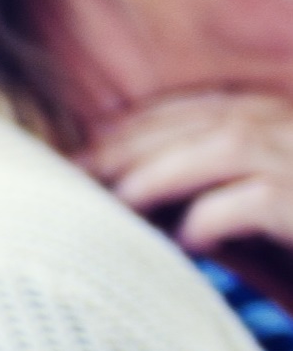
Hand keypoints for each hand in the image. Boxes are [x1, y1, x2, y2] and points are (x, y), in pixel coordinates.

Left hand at [79, 89, 292, 259]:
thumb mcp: (257, 218)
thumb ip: (203, 195)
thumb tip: (119, 188)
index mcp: (290, 125)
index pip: (210, 105)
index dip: (145, 121)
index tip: (90, 145)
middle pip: (212, 120)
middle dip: (136, 145)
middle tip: (79, 173)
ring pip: (230, 146)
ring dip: (161, 173)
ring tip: (119, 205)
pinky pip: (260, 199)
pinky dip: (211, 217)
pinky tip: (185, 245)